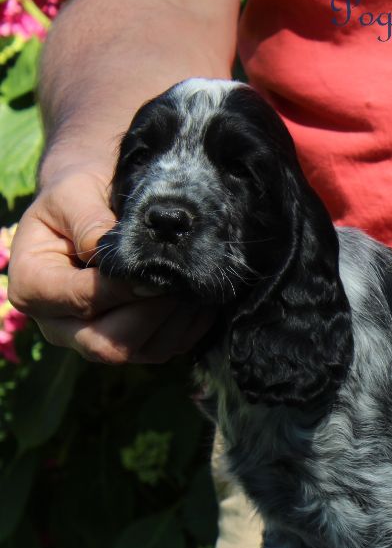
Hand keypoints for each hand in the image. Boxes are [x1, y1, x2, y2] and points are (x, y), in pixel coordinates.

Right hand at [7, 159, 214, 363]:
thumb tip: (114, 255)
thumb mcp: (72, 195)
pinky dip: (189, 329)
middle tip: (181, 282)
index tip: (158, 269)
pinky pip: (165, 350)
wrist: (90, 205)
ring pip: (141, 352)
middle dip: (153, 314)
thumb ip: (88, 223)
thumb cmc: (76, 196)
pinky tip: (201, 300)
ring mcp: (95, 339)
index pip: (82, 301)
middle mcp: (60, 325)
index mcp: (33, 288)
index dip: (124, 289)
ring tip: (195, 288)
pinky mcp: (130, 344)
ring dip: (176, 323)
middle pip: (109, 345)